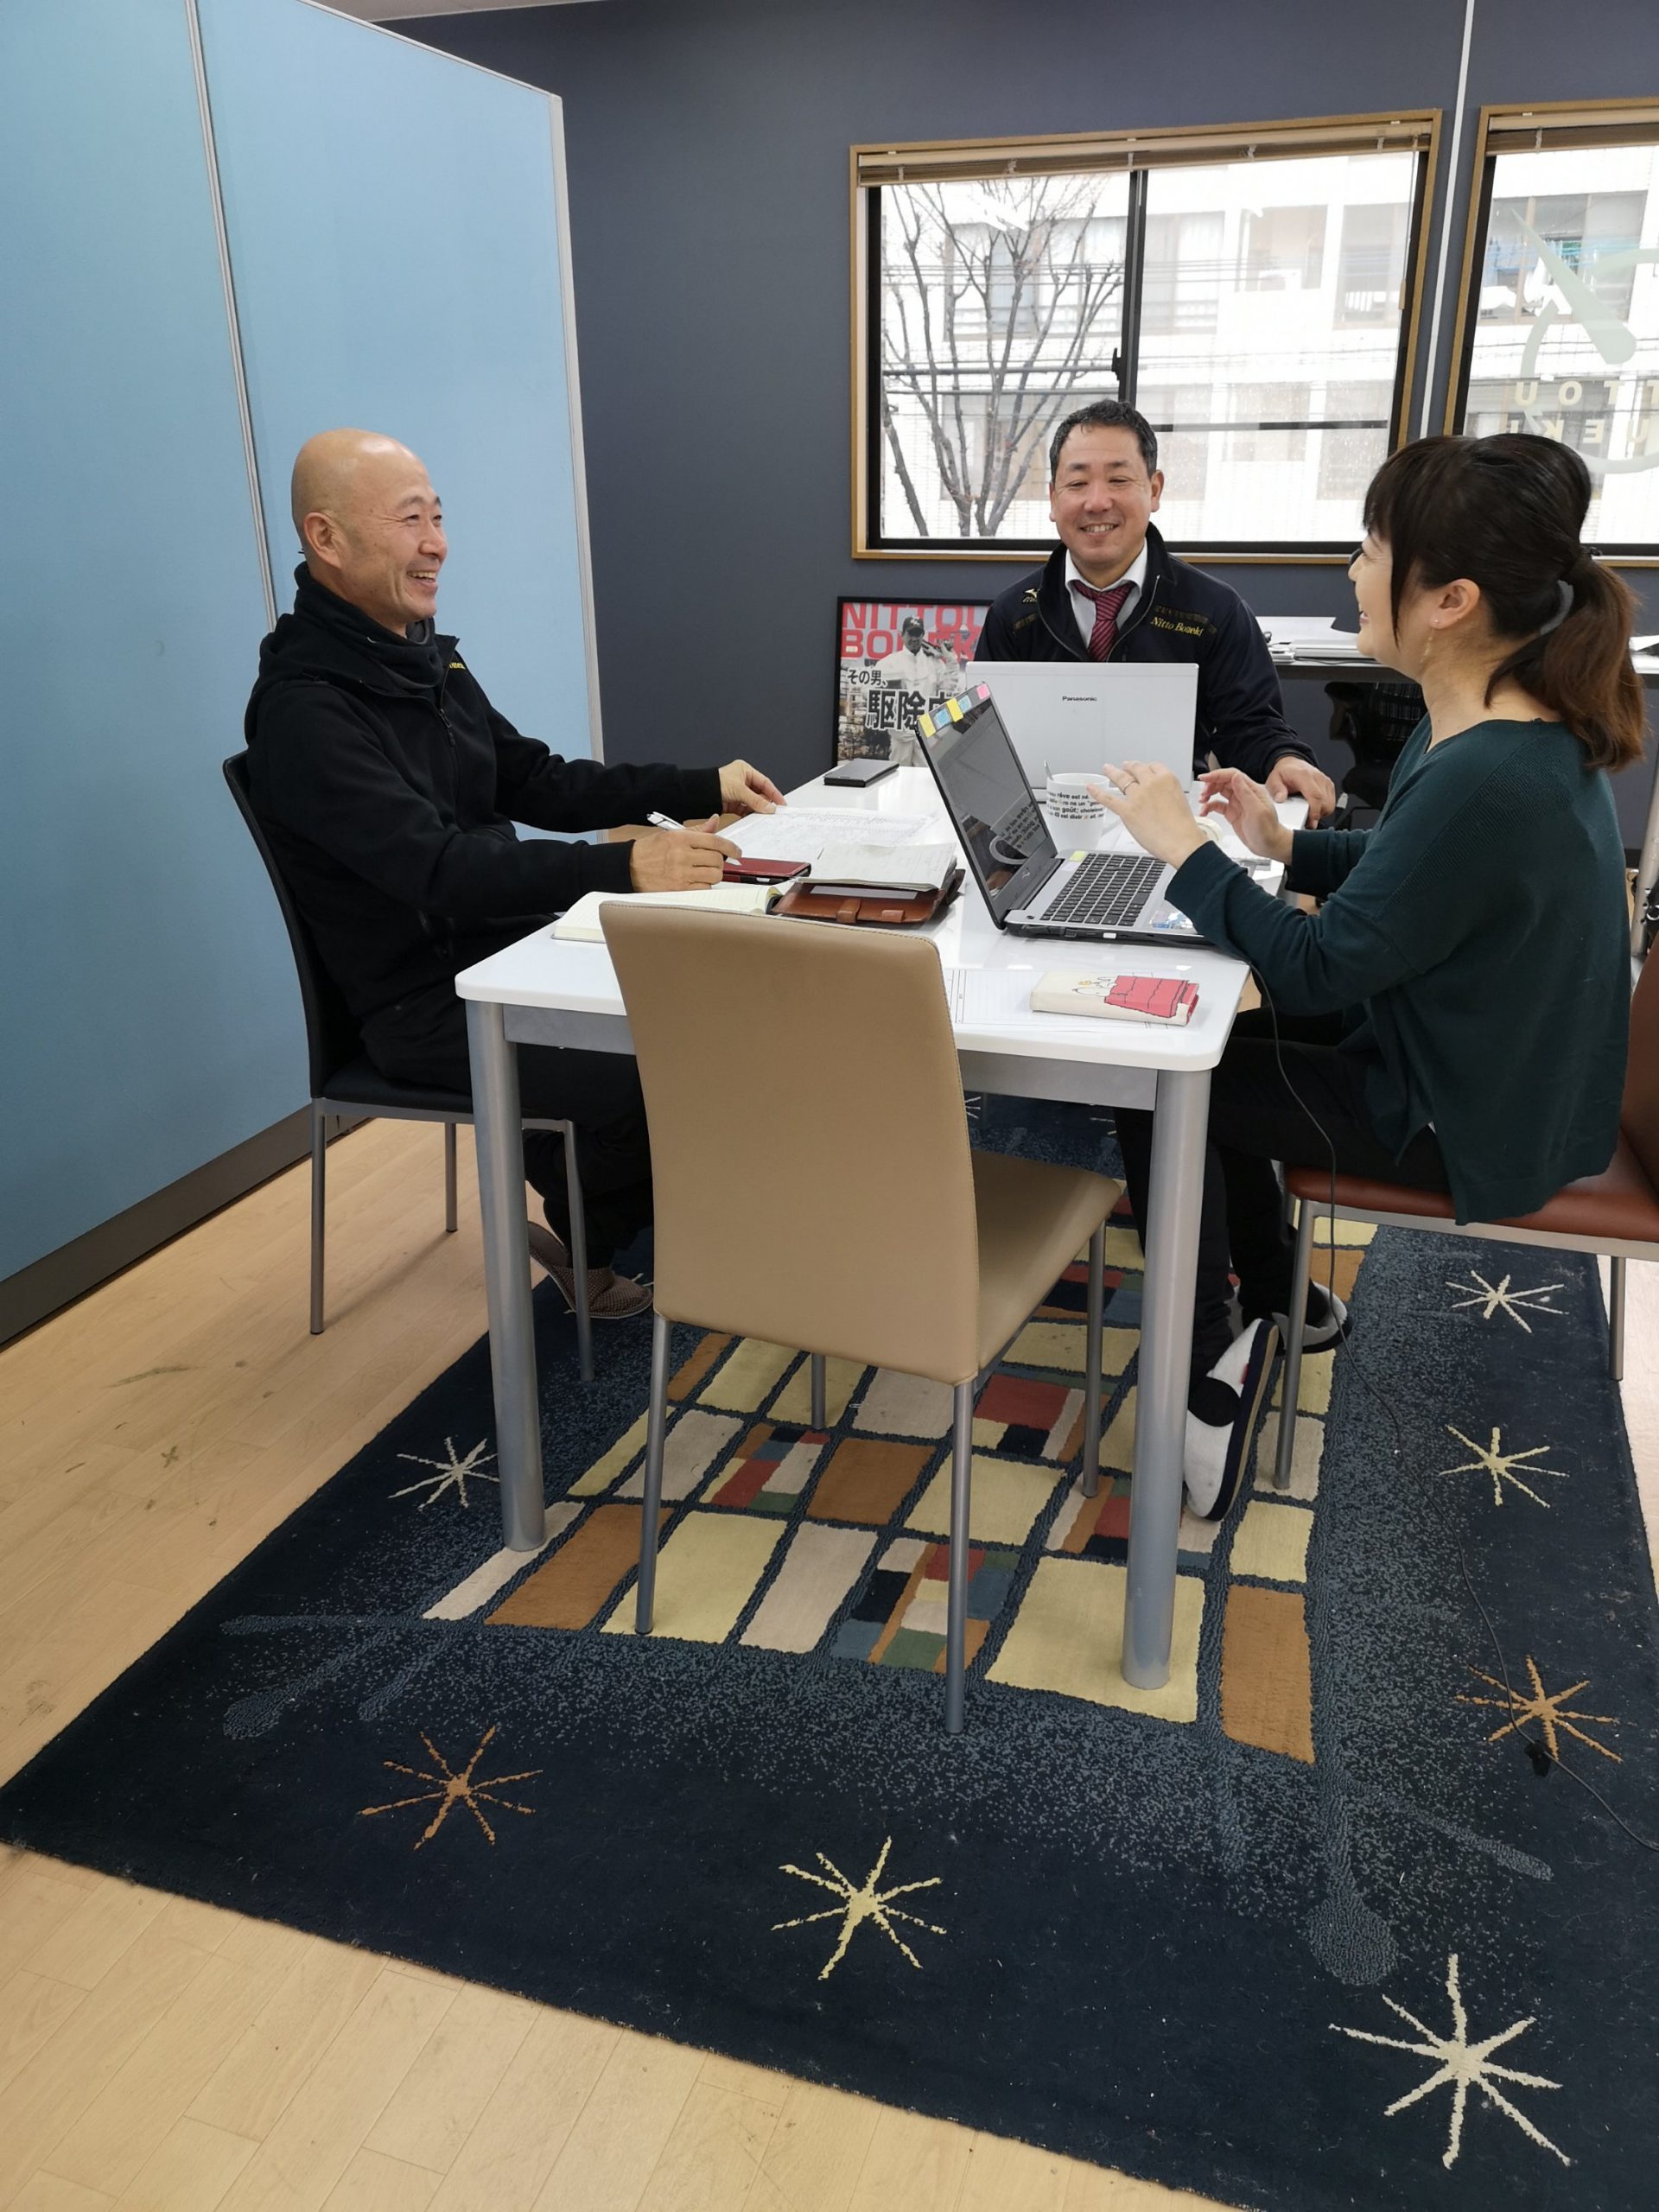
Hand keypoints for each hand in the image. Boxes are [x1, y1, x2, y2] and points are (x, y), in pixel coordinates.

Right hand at [628, 822, 737, 891]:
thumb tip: (715, 821)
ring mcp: (681, 873)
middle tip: (714, 862)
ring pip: (714, 875)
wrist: (629, 867)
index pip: (714, 841)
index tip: (736, 851)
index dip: (730, 847)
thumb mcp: (672, 835)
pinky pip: (704, 889)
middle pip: (717, 859)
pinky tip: (698, 881)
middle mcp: (682, 855)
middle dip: (720, 861)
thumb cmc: (650, 851)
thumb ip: (697, 830)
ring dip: (714, 874)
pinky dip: (705, 886)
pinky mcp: (679, 889)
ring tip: (705, 872)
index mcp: (681, 838)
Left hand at [718, 759, 786, 815]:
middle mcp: (742, 780)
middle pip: (760, 793)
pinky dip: (749, 813)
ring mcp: (737, 792)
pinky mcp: (732, 802)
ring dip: (757, 808)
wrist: (698, 794)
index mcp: (745, 770)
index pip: (764, 782)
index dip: (774, 793)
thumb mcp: (739, 790)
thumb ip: (756, 800)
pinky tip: (753, 817)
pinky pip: (745, 808)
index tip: (781, 802)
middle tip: (772, 811)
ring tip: (763, 815)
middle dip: (765, 802)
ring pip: (753, 802)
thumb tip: (769, 807)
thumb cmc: (714, 783)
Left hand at [1087, 761, 1209, 868]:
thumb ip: (1166, 795)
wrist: (1180, 842)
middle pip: (1137, 769)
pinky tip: (1091, 788)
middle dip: (1130, 766)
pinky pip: (1108, 799)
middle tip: (1125, 766)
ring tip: (1108, 769)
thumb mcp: (1180, 801)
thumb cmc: (1183, 827)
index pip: (1153, 766)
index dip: (1146, 767)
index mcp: (1167, 779)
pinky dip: (1098, 793)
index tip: (1143, 769)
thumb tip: (1157, 799)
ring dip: (1113, 773)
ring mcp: (1137, 796)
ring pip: (1122, 779)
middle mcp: (1151, 783)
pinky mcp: (1127, 810)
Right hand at [1196, 768, 1293, 862]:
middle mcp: (1244, 794)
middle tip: (1203, 793)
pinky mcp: (1232, 813)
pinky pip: (1218, 806)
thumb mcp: (1257, 810)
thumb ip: (1245, 793)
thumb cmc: (1268, 830)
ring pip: (1219, 792)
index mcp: (1252, 790)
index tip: (1205, 778)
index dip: (1217, 775)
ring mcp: (1237, 803)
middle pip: (1224, 782)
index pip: (1233, 775)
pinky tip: (1205, 811)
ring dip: (1209, 794)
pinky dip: (1210, 807)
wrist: (1270, 845)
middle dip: (1211, 785)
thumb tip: (1235, 777)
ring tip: (1202, 801)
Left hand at [1264, 754, 1335, 824]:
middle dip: (1317, 815)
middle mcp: (1318, 777)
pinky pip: (1331, 802)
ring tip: (1308, 813)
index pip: (1315, 796)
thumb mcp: (1274, 780)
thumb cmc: (1284, 773)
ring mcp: (1325, 781)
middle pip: (1325, 803)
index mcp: (1304, 775)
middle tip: (1305, 820)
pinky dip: (1324, 808)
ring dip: (1321, 812)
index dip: (1315, 812)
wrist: (1292, 765)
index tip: (1310, 823)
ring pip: (1330, 804)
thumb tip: (1280, 799)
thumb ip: (1276, 789)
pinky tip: (1313, 807)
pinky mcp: (1329, 785)